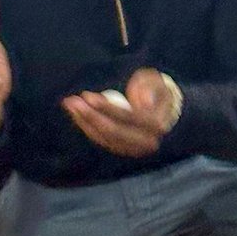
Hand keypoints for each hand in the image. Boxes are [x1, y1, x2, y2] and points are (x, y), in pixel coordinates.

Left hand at [62, 68, 180, 157]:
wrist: (168, 117)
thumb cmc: (159, 94)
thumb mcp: (159, 84)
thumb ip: (150, 87)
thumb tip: (142, 101)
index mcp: (156, 125)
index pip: (127, 117)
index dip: (106, 107)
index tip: (87, 96)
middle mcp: (145, 142)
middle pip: (112, 131)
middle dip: (89, 116)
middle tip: (71, 101)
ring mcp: (133, 150)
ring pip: (105, 139)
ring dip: (84, 123)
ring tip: (69, 105)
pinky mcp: (124, 151)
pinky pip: (103, 141)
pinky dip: (88, 129)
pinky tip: (76, 116)